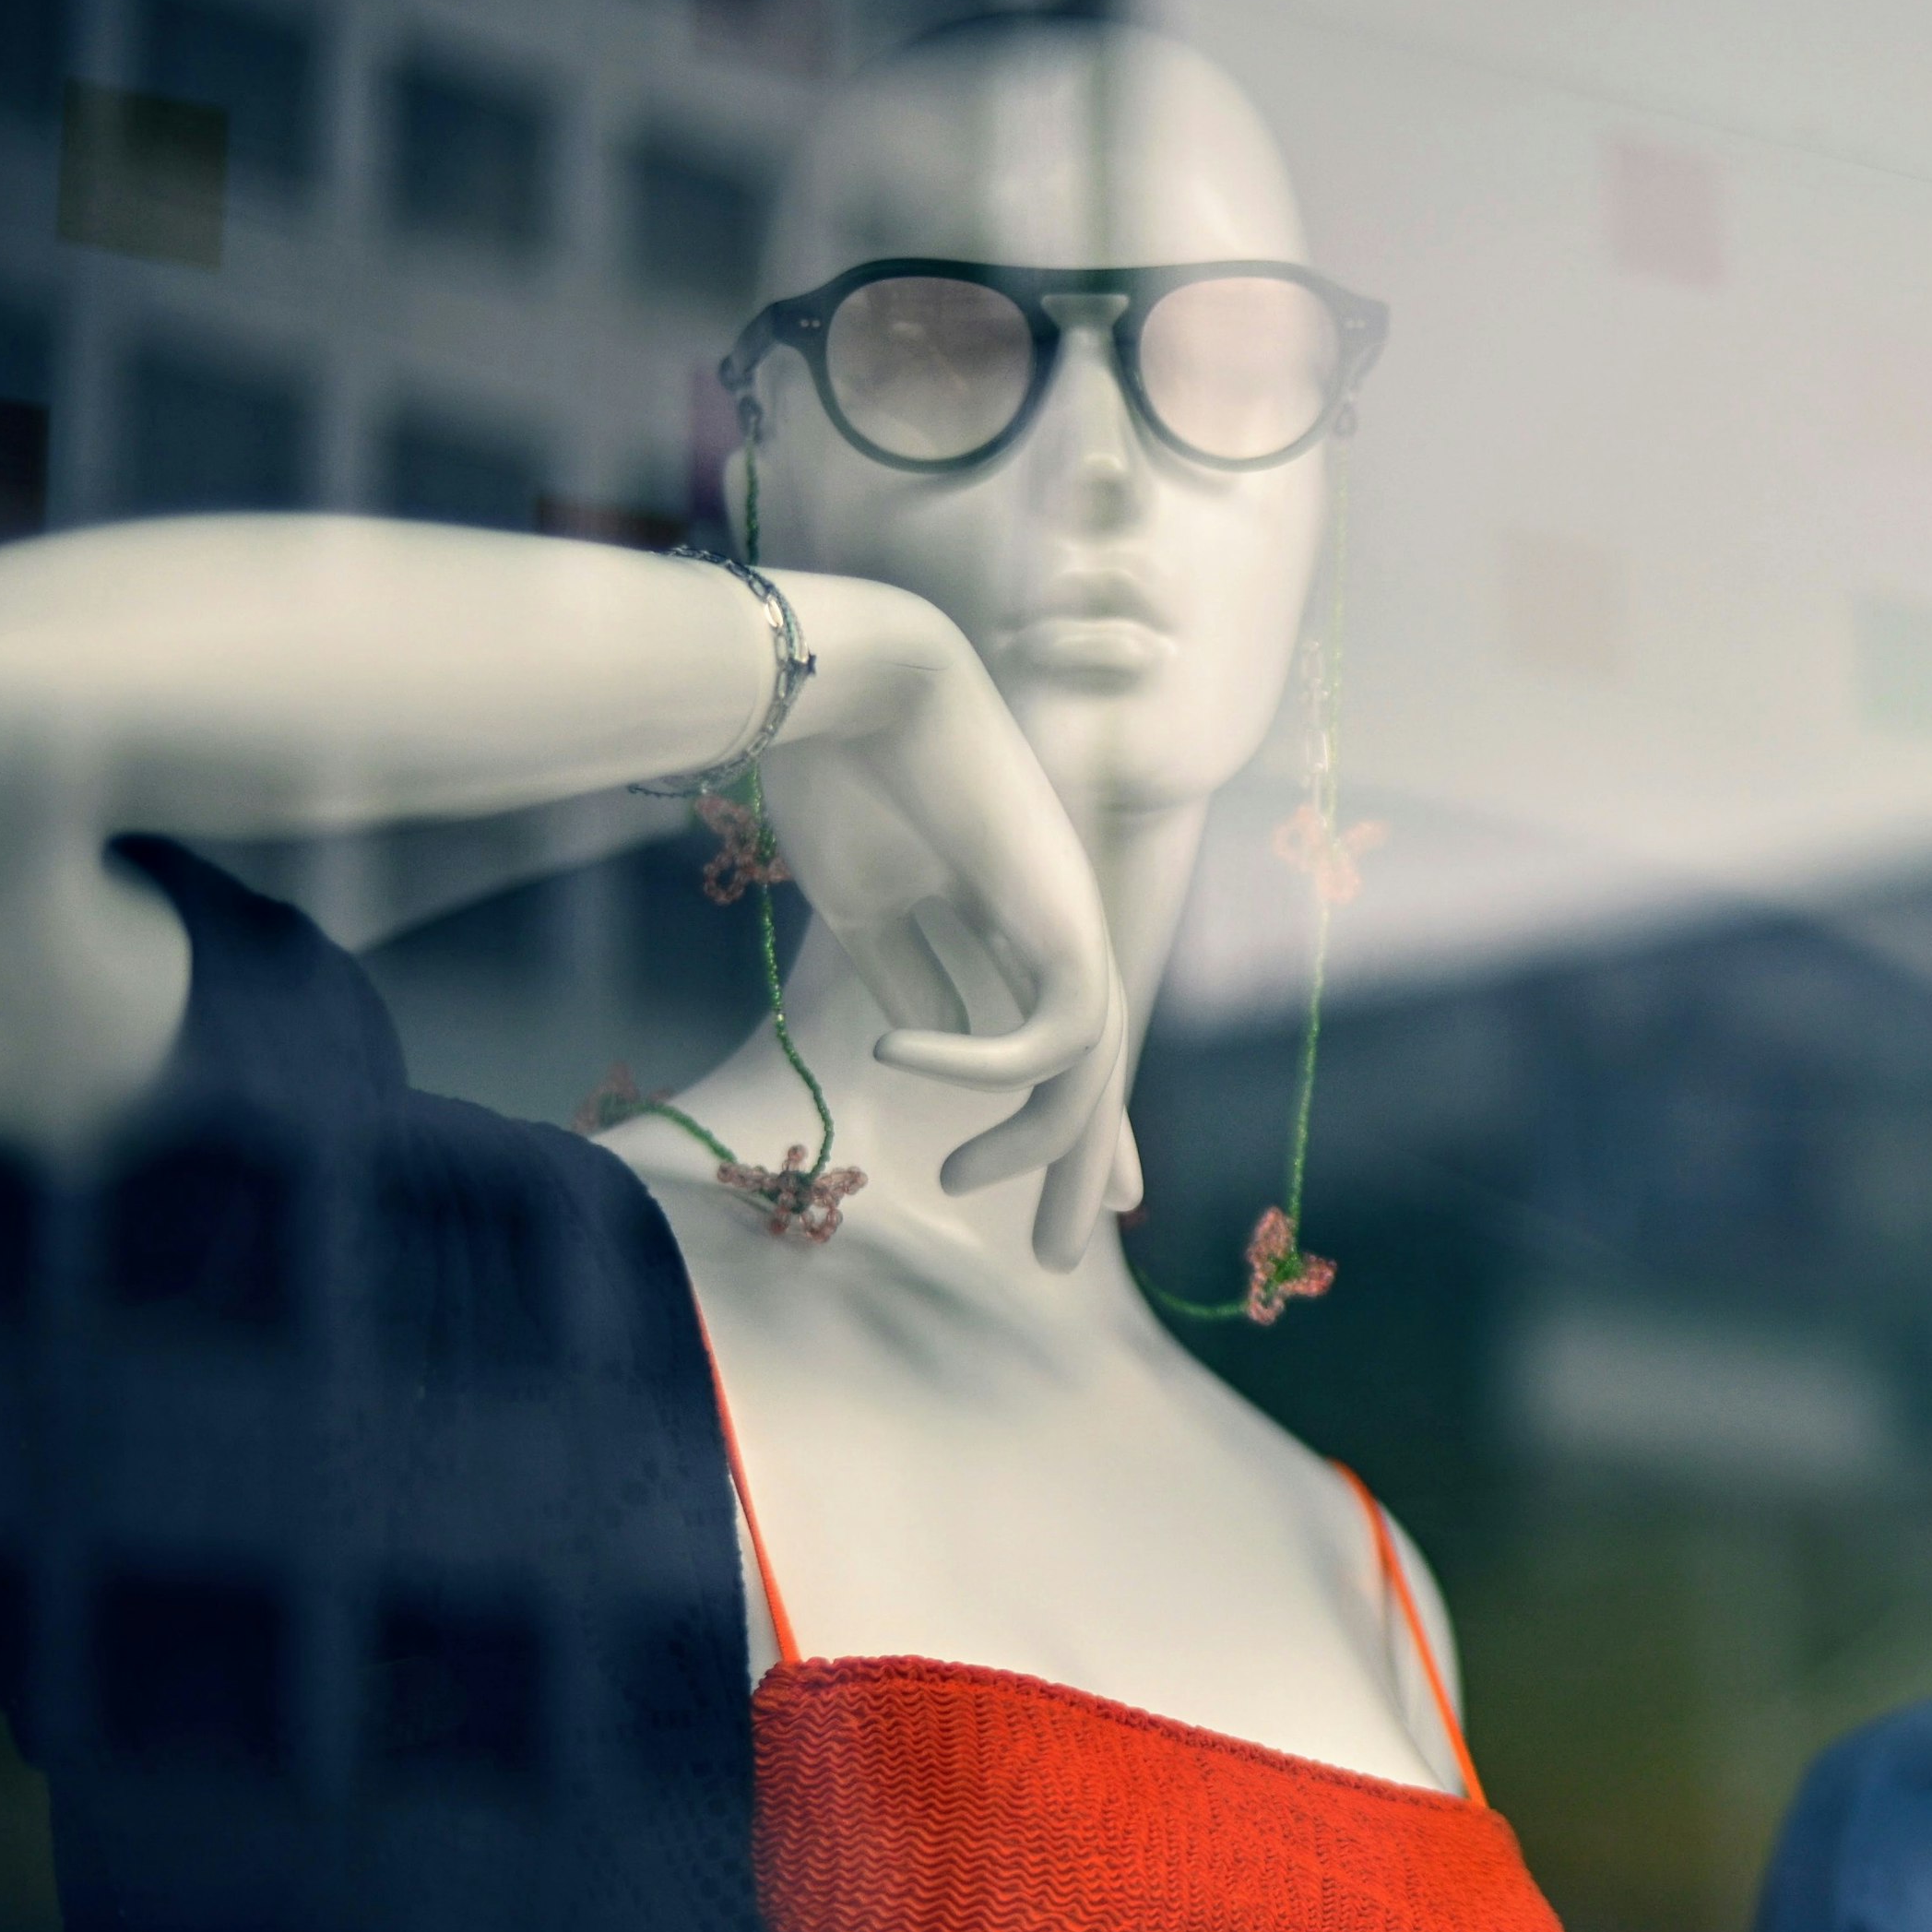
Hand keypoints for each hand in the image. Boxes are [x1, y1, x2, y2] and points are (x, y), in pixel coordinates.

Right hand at [750, 575, 1138, 1269]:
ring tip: (958, 1177)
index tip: (1069, 1201)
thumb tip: (934, 1056)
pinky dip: (985, 1064)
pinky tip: (903, 1059)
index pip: (1054, 1043)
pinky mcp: (1059, 907)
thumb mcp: (873, 908)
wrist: (849, 679)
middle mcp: (1053, 919)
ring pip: (1091, 1062)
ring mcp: (1064, 911)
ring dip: (1035, 1138)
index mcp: (1007, 918)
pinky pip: (1052, 1031)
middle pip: (1091, 1066)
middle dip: (1077, 1163)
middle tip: (1055, 1253)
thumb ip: (917, 980)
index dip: (1064, 1122)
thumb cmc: (840, 770)